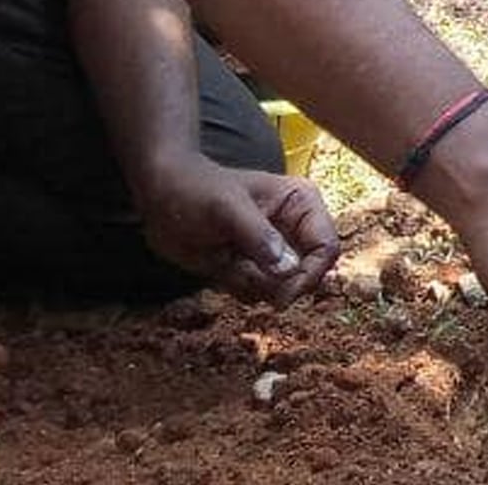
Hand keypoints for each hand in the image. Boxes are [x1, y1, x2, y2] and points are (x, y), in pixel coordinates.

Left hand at [136, 158, 338, 305]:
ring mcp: (276, 250)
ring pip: (284, 289)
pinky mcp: (256, 268)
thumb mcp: (226, 208)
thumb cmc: (196, 190)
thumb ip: (258, 236)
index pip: (326, 247)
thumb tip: (288, 269)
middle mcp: (296, 228)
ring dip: (253, 285)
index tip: (281, 297)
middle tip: (242, 273)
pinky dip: (239, 289)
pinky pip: (260, 295)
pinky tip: (221, 265)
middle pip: (311, 274)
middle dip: (277, 283)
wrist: (160, 196)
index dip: (309, 275)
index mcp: (303, 204)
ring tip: (226, 259)